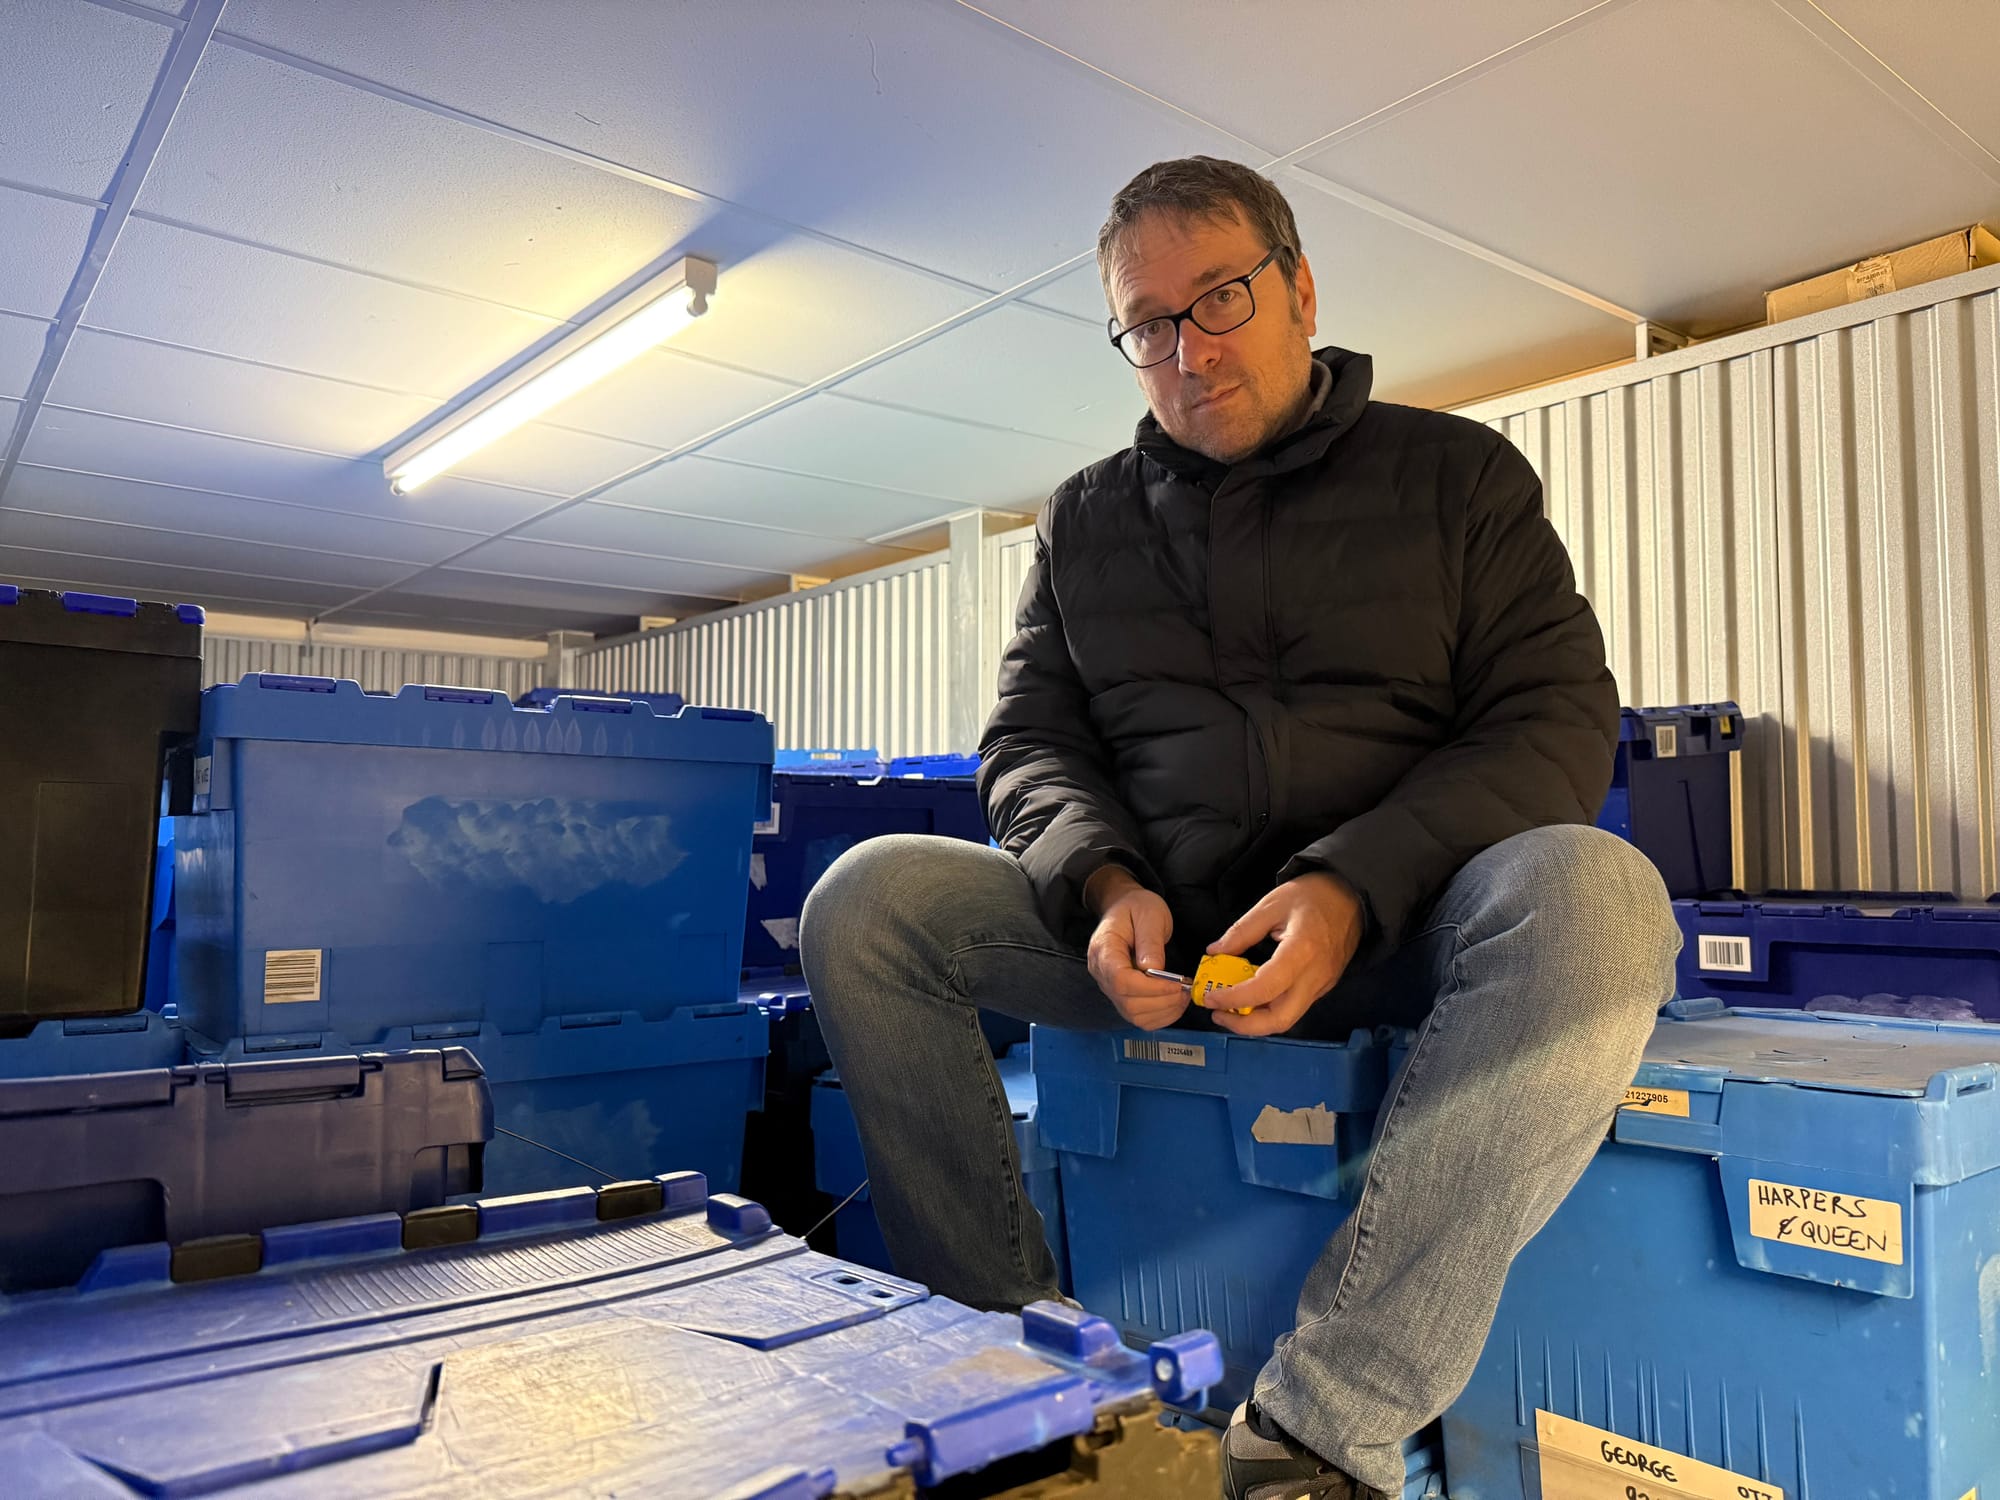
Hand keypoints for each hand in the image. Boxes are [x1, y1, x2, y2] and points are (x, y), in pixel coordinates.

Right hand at [1084, 867, 1187, 1030]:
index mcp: (1104, 949)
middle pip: (1127, 1002)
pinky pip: (1138, 1017)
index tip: (1176, 984)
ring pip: (1133, 1014)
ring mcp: (1109, 986)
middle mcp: (1101, 972)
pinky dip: (1160, 1016)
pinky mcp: (1121, 995)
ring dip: (1163, 1011)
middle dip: (1161, 1001)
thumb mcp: (1149, 914)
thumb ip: (1150, 940)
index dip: (1150, 987)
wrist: (1124, 908)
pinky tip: (1175, 1003)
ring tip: (1183, 996)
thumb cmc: (1136, 908)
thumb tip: (1154, 969)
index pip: (1120, 980)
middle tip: (1185, 990)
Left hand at [1205, 872, 1363, 1036]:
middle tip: (1218, 1013)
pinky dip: (1270, 1009)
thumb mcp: (1271, 904)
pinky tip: (1253, 997)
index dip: (1234, 998)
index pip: (1264, 989)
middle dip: (1245, 1025)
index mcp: (1301, 951)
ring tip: (1231, 1007)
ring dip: (1257, 1021)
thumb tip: (1215, 952)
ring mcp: (1323, 985)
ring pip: (1288, 1018)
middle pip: (1280, 1019)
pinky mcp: (1324, 986)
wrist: (1353, 896)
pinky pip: (1296, 1007)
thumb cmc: (1314, 895)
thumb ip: (1241, 931)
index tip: (1211, 997)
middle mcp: (1315, 976)